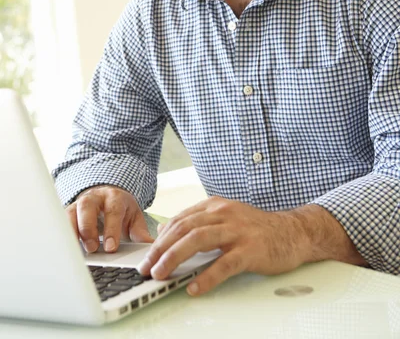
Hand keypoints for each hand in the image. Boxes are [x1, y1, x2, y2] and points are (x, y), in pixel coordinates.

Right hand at [66, 185, 153, 252]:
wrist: (107, 195)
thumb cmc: (121, 209)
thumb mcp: (134, 217)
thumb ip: (140, 232)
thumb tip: (151, 247)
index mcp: (114, 198)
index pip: (113, 211)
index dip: (112, 229)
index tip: (111, 248)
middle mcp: (95, 198)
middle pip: (88, 208)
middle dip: (89, 229)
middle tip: (93, 248)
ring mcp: (79, 204)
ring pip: (71, 213)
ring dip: (72, 232)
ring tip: (76, 250)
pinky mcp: (68, 212)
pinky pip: (61, 221)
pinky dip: (61, 234)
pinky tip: (63, 248)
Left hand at [137, 196, 306, 295]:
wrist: (293, 232)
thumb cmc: (257, 229)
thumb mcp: (226, 219)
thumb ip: (201, 224)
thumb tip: (169, 234)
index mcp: (215, 207)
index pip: (180, 220)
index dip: (160, 238)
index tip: (147, 255)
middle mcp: (223, 214)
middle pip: (184, 228)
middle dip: (160, 249)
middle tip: (146, 268)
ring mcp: (237, 231)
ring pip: (198, 240)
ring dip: (175, 258)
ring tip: (161, 275)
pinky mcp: (251, 249)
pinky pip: (224, 264)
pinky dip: (207, 277)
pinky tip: (195, 288)